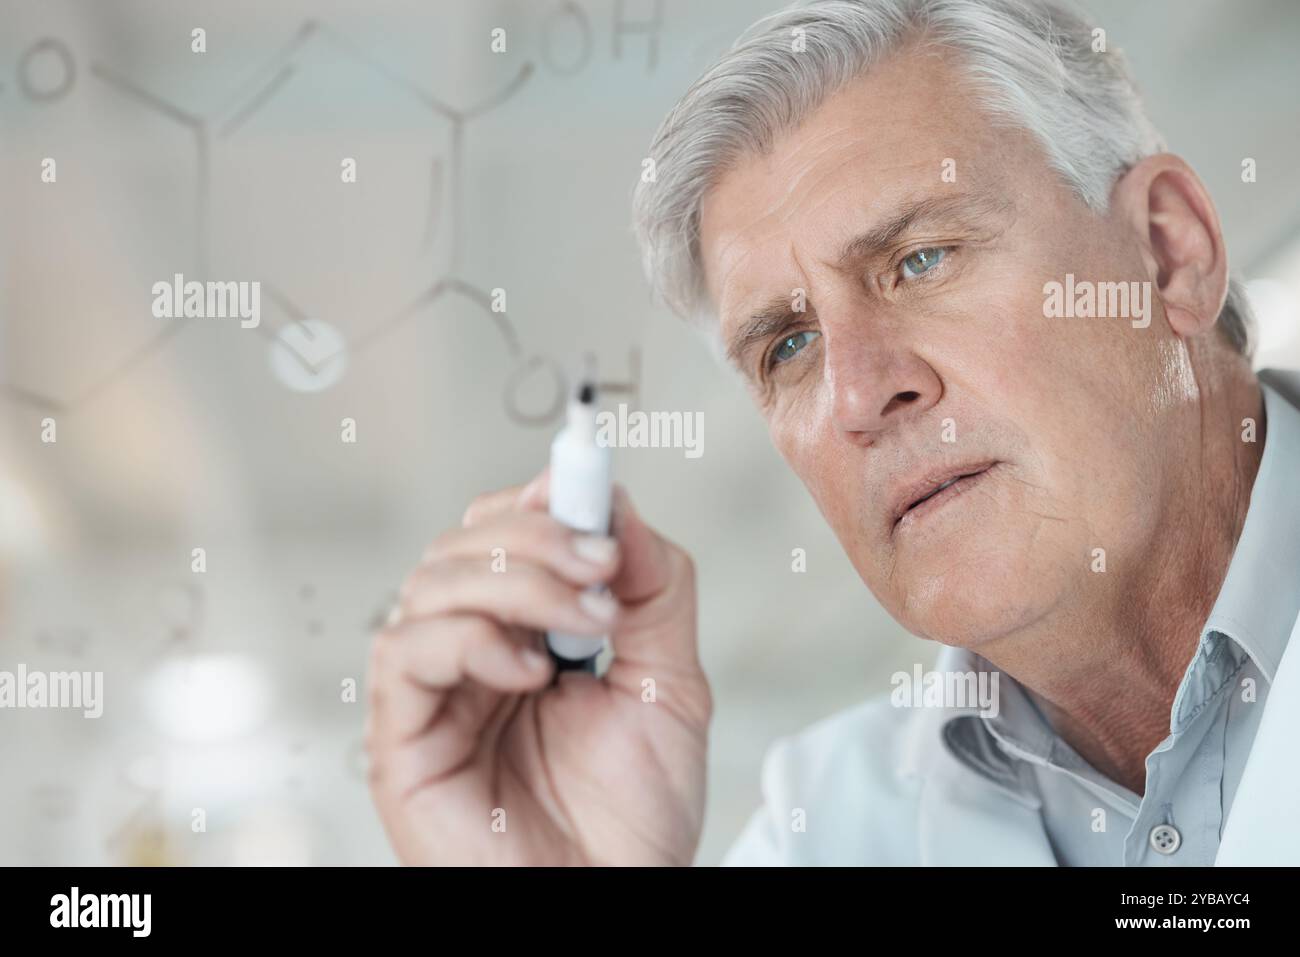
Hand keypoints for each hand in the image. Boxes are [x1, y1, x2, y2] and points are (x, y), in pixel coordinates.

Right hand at [366, 468, 710, 864]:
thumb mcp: (669, 682)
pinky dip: (471, 640)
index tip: (590, 492)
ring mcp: (433, 691)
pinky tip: (529, 674)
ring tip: (586, 628)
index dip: (541, 499)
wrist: (615, 899)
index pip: (505, 529)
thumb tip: (615, 501)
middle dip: (539, 537)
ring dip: (519, 583)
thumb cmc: (632, 815)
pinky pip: (406, 650)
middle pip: (465, 541)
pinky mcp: (402, 736)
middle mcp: (471, 650)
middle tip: (602, 569)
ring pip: (433, 580)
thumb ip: (653, 588)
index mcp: (526, 630)